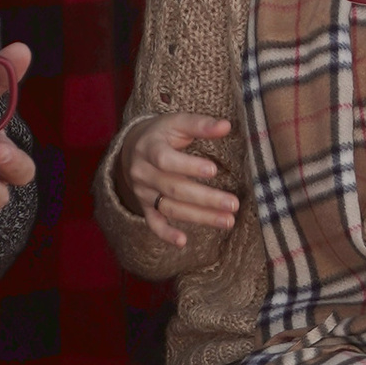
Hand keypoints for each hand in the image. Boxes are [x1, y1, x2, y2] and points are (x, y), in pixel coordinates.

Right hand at [122, 112, 239, 238]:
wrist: (132, 148)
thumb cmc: (162, 134)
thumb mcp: (177, 122)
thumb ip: (200, 124)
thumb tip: (226, 126)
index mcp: (149, 148)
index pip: (166, 160)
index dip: (188, 166)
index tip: (213, 170)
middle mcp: (143, 172)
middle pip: (174, 188)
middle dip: (205, 198)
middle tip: (233, 204)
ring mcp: (143, 192)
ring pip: (170, 207)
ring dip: (199, 217)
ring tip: (227, 221)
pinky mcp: (145, 206)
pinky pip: (153, 223)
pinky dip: (165, 233)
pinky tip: (182, 241)